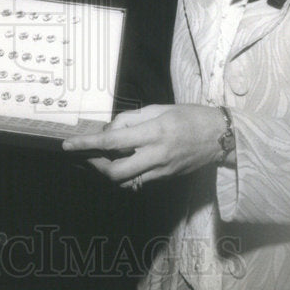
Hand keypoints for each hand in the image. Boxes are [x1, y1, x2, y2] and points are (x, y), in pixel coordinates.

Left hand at [62, 104, 225, 187]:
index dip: (87, 144)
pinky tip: (122, 161)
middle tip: (87, 155)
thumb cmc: (189, 116)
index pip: (112, 141)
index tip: (68, 145)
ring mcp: (162, 170)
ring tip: (102, 158)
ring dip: (108, 171)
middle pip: (115, 171)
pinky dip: (125, 174)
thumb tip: (109, 130)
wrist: (221, 136)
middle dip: (95, 165)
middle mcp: (156, 155)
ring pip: (125, 181)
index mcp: (154, 132)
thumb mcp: (158, 108)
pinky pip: (138, 181)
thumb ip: (130, 119)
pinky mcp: (166, 178)